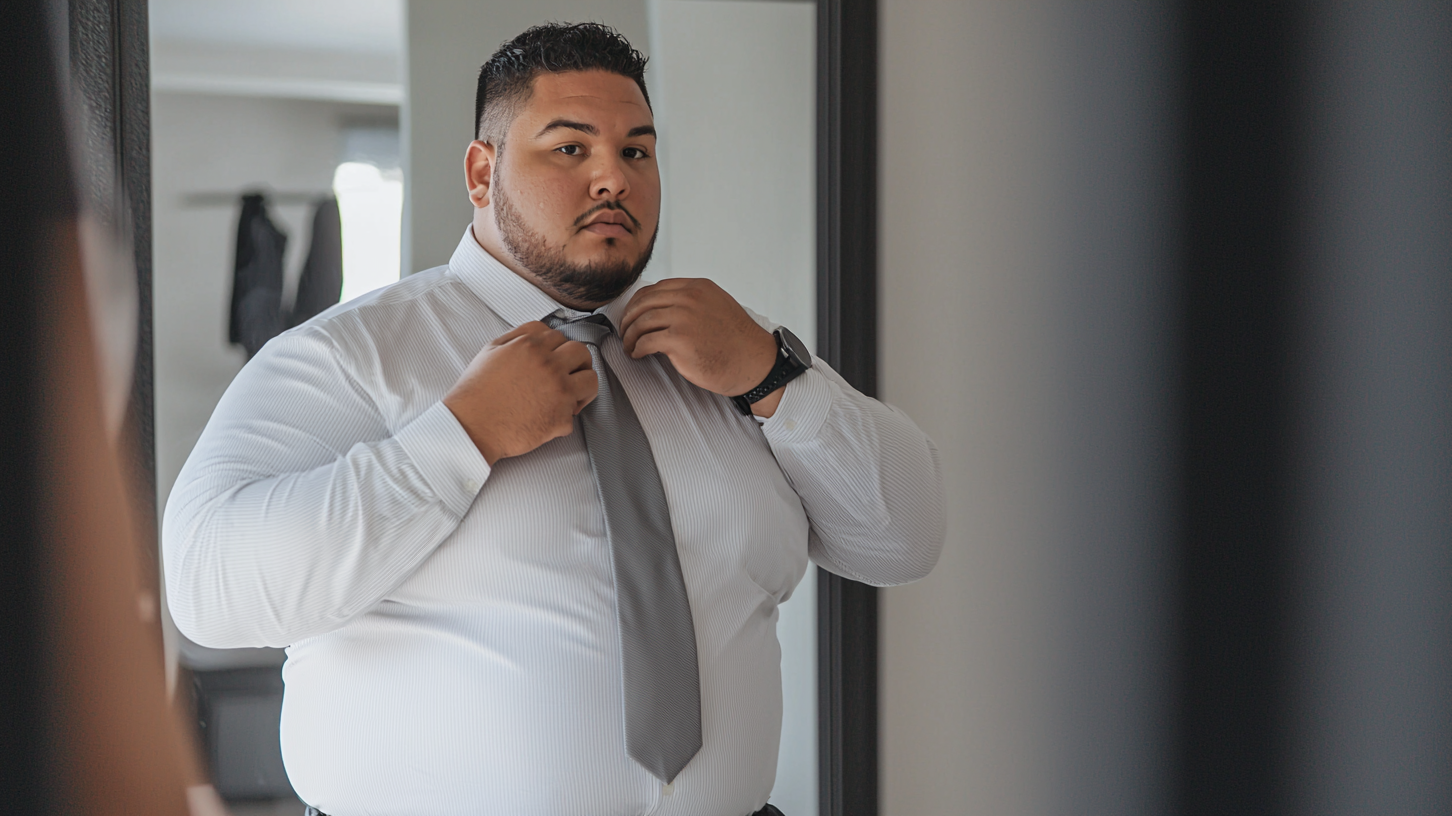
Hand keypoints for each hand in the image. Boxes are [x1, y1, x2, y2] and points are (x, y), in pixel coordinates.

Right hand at [443, 322, 597, 464]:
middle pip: (581, 352)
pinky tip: (551, 417)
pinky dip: (566, 416)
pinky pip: (576, 412)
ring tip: (572, 395)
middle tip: (570, 374)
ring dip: (583, 386)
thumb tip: (539, 335)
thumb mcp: (491, 350)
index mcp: (531, 346)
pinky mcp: (561, 416)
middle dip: (578, 362)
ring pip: (591, 379)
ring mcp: (558, 390)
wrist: (472, 426)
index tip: (555, 360)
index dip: (557, 349)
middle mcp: (548, 365)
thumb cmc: (477, 393)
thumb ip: (518, 336)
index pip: (559, 336)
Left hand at [619, 279, 783, 414]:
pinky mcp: (679, 340)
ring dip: (630, 336)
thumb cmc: (738, 342)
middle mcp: (689, 298)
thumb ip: (693, 303)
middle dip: (629, 319)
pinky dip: (637, 349)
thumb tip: (666, 309)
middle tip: (625, 332)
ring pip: (641, 322)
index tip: (632, 315)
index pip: (655, 289)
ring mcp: (684, 318)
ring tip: (630, 346)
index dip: (638, 303)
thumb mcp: (717, 306)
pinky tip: (638, 354)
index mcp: (697, 287)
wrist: (754, 362)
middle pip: (644, 303)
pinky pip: (646, 341)